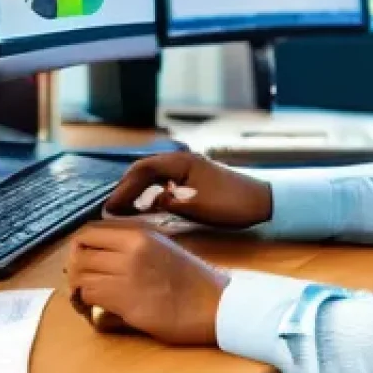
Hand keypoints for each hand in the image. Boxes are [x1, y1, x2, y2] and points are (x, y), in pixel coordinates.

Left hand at [66, 219, 229, 344]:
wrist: (213, 304)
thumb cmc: (191, 279)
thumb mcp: (161, 248)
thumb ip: (132, 245)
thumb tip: (99, 254)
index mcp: (139, 234)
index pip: (90, 231)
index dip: (80, 246)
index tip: (84, 260)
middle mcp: (130, 250)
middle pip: (79, 251)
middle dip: (74, 269)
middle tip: (81, 283)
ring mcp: (127, 275)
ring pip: (80, 274)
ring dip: (78, 287)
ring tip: (86, 298)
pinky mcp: (126, 301)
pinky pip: (89, 295)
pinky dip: (86, 303)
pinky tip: (95, 309)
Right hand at [102, 150, 272, 228]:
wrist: (262, 202)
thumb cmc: (231, 203)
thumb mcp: (197, 206)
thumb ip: (170, 203)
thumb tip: (151, 201)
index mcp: (181, 162)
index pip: (143, 169)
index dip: (124, 188)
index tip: (110, 207)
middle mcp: (182, 161)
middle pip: (145, 170)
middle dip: (126, 188)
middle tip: (110, 210)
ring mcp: (188, 169)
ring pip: (154, 177)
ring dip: (138, 192)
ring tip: (122, 211)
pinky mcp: (194, 180)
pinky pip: (165, 183)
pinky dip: (152, 194)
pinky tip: (146, 209)